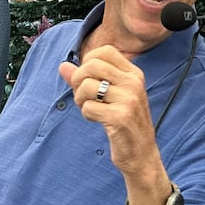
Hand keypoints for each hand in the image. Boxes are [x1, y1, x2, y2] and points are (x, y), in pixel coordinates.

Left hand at [58, 45, 159, 177]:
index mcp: (134, 74)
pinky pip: (88, 107)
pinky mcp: (120, 117)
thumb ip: (87, 79)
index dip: (88, 62)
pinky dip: (87, 114)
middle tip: (82, 96)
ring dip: (80, 99)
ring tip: (88, 108)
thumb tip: (63, 66)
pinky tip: (96, 120)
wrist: (142, 153)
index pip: (105, 51)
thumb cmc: (124, 121)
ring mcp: (129, 100)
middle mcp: (134, 83)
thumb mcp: (110, 95)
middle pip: (92, 65)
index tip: (88, 78)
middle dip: (78, 80)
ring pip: (87, 86)